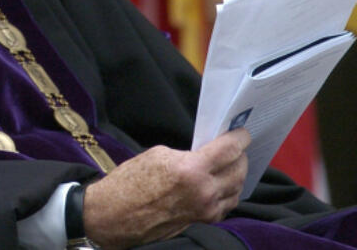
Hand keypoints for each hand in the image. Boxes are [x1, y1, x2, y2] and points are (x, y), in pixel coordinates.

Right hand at [83, 128, 249, 248]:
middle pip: (238, 171)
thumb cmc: (129, 181)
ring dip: (237, 176)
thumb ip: (185, 154)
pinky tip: (221, 185)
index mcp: (191, 170)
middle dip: (240, 157)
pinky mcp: (201, 222)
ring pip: (236, 191)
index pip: (228, 151)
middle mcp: (203, 192)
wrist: (114, 214)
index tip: (242, 133)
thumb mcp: (156, 155)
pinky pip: (225, 206)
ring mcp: (205, 210)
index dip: (239, 139)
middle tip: (238, 148)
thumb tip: (202, 154)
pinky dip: (228, 193)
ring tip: (232, 166)